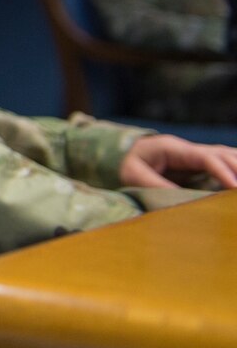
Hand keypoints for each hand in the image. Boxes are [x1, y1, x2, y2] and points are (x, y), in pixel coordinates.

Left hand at [120, 134, 236, 189]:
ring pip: (226, 156)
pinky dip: (234, 170)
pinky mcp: (199, 165)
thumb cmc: (127, 163)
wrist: (122, 153)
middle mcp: (189, 149)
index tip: (235, 187)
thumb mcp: (133, 174)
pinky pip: (222, 164)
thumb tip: (182, 199)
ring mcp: (196, 155)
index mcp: (173, 148)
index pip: (205, 157)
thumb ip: (156, 184)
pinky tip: (236, 182)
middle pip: (223, 154)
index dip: (223, 171)